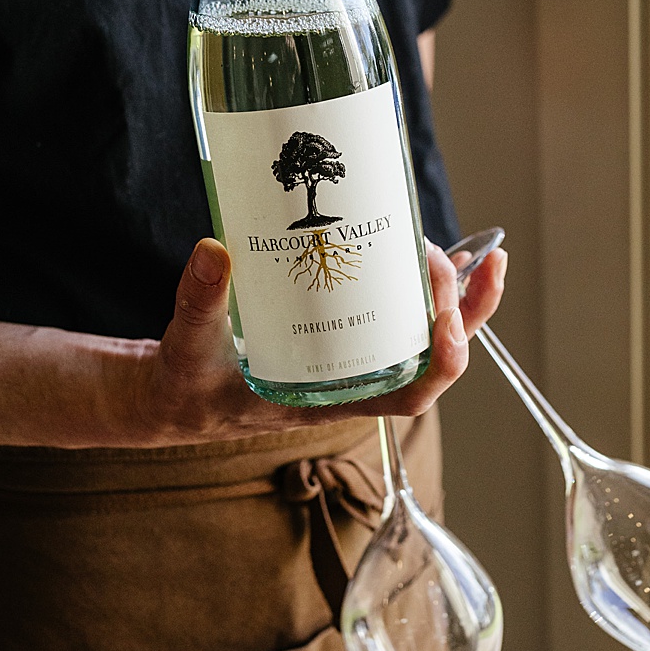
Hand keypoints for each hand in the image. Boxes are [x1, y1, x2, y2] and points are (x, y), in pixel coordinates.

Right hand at [106, 237, 507, 446]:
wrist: (178, 396)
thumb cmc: (189, 386)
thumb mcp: (189, 347)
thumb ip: (200, 300)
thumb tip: (214, 251)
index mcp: (328, 399)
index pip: (408, 395)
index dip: (441, 359)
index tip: (445, 313)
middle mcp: (349, 383)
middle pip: (432, 361)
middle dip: (463, 313)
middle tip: (460, 260)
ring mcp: (347, 361)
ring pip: (420, 338)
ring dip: (452, 300)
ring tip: (471, 254)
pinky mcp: (335, 337)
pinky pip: (391, 318)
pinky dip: (415, 291)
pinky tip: (420, 256)